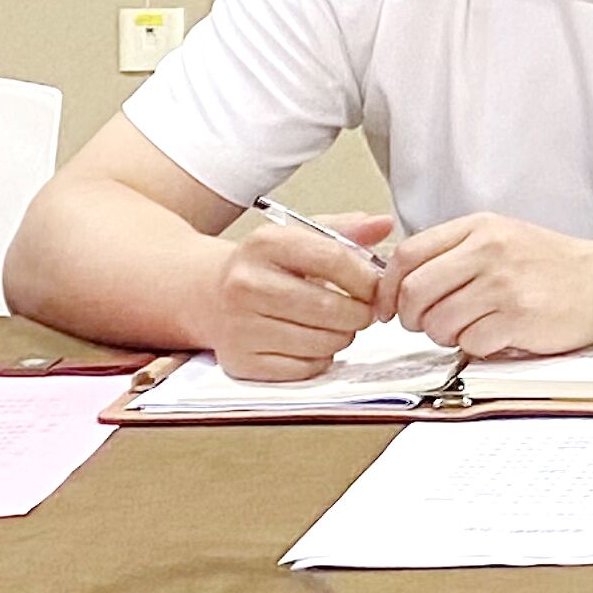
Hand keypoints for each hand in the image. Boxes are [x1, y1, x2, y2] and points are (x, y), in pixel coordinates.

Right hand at [203, 210, 397, 380]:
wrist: (209, 295)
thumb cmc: (266, 266)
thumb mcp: (300, 236)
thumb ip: (346, 230)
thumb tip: (383, 224)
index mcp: (265, 244)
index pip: (333, 259)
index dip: (366, 277)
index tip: (376, 286)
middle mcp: (245, 284)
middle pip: (328, 307)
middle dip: (359, 312)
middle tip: (362, 310)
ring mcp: (239, 326)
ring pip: (319, 342)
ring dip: (342, 337)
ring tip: (337, 324)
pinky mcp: (239, 362)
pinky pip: (301, 369)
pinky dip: (319, 359)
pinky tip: (313, 342)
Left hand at [393, 213, 592, 357]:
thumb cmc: (549, 264)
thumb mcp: (500, 238)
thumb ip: (453, 252)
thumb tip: (396, 281)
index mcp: (481, 227)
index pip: (408, 254)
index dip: (387, 287)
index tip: (389, 306)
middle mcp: (490, 250)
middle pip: (414, 292)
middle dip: (413, 317)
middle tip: (430, 322)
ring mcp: (504, 284)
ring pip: (437, 323)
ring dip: (446, 335)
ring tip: (472, 325)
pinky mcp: (518, 317)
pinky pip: (469, 343)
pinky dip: (476, 346)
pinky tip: (496, 333)